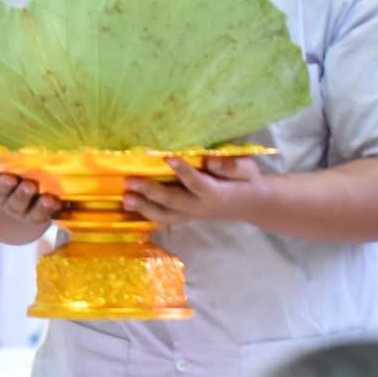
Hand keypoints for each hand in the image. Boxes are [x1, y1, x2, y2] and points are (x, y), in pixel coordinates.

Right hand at [0, 156, 61, 226]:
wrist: (22, 208)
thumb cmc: (9, 182)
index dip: (3, 185)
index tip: (9, 178)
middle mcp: (14, 207)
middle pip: (16, 203)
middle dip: (22, 194)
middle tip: (30, 185)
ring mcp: (32, 214)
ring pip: (35, 213)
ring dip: (42, 206)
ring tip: (49, 199)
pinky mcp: (49, 216)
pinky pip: (53, 217)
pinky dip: (58, 211)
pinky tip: (62, 204)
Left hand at [123, 156, 269, 227]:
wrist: (252, 204)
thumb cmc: (249, 181)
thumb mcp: (249, 169)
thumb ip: (232, 166)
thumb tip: (210, 161)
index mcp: (216, 192)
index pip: (197, 182)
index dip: (183, 171)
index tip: (167, 158)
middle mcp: (200, 206)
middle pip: (173, 201)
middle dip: (151, 192)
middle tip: (130, 181)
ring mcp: (191, 214)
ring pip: (165, 214)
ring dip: (143, 207)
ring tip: (125, 199)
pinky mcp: (185, 217)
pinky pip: (164, 218)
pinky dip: (146, 215)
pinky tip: (130, 208)